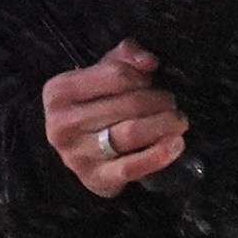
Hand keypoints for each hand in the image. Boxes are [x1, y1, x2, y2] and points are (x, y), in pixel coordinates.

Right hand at [43, 41, 189, 197]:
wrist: (76, 154)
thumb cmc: (91, 108)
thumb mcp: (99, 76)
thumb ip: (124, 59)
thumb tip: (149, 61)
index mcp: (59, 92)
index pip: (117, 75)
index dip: (142, 77)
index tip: (151, 81)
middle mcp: (62, 123)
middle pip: (129, 104)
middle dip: (159, 101)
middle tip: (172, 103)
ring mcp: (77, 154)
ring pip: (132, 133)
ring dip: (164, 124)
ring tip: (177, 121)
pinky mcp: (95, 178)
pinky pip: (132, 166)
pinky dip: (159, 154)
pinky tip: (175, 144)